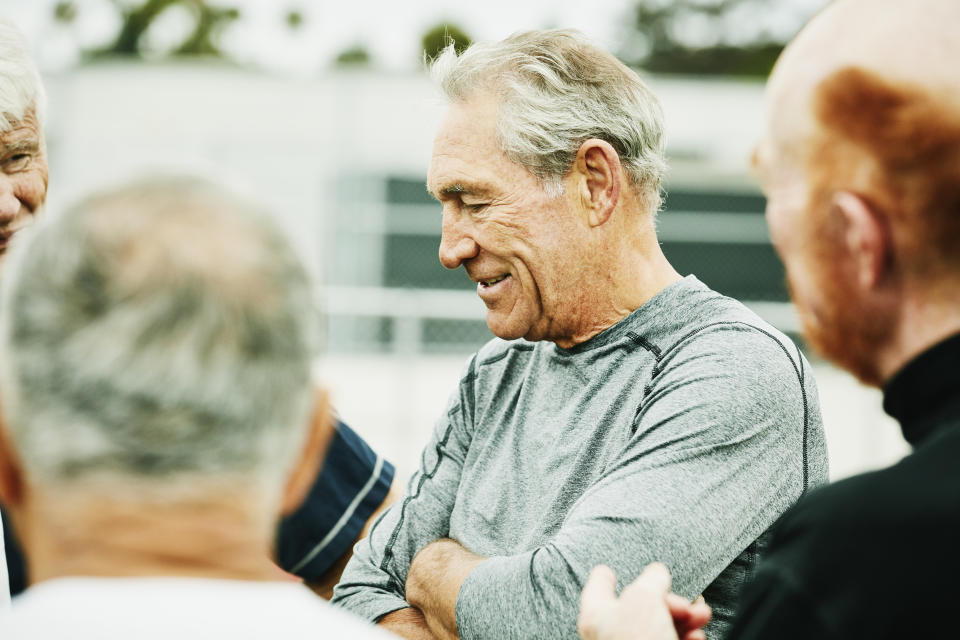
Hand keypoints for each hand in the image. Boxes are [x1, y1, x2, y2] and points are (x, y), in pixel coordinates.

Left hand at [578, 564, 710, 639]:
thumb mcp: (644, 598)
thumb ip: (651, 579)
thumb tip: (657, 573)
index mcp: (596, 616)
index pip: (598, 588)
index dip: (604, 577)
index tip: (606, 571)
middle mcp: (610, 636)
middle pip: (639, 607)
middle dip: (670, 601)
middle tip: (688, 604)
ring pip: (659, 626)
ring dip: (685, 619)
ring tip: (701, 617)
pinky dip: (686, 639)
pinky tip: (697, 638)